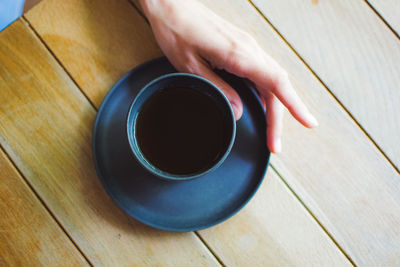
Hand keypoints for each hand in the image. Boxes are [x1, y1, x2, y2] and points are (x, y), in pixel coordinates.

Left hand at [139, 0, 317, 152]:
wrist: (171, 6)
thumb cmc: (177, 32)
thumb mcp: (191, 68)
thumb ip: (219, 90)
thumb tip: (238, 112)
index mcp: (239, 54)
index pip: (276, 82)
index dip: (294, 105)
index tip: (309, 122)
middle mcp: (249, 49)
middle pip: (277, 86)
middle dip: (280, 118)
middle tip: (275, 145)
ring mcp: (247, 47)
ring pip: (272, 80)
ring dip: (275, 107)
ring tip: (271, 132)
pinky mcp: (241, 48)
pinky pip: (261, 73)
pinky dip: (266, 94)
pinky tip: (261, 108)